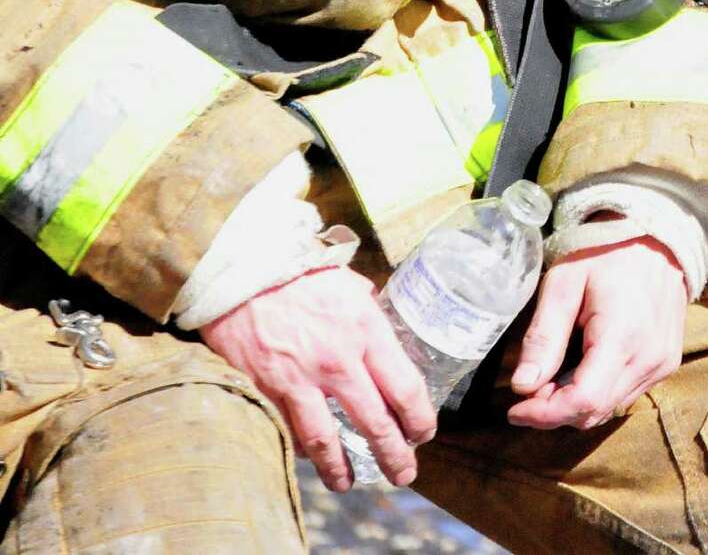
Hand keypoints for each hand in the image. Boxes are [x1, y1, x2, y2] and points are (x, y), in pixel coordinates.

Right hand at [200, 265, 435, 491]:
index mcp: (365, 327)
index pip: (405, 387)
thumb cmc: (295, 269)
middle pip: (376, 423)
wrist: (239, 270)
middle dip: (395, 455)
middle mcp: (338, 359)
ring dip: (342, 470)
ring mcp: (300, 380)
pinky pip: (289, 432)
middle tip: (404, 474)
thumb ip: (365, 309)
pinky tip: (308, 457)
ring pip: (328, 442)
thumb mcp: (344, 280)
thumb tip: (379, 326)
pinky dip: (300, 450)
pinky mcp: (267, 391)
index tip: (422, 432)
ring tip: (348, 483)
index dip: (419, 418)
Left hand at [507, 236, 686, 430]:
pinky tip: (580, 368)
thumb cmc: (606, 252)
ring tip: (552, 376)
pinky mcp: (666, 364)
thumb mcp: (564, 282)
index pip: (583, 401)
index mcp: (622, 336)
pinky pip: (626, 394)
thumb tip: (522, 385)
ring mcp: (662, 364)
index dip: (545, 414)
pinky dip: (598, 392)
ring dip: (575, 404)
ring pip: (610, 408)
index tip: (514, 410)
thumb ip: (544, 335)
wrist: (657, 235)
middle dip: (554, 411)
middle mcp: (649, 359)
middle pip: (595, 412)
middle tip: (528, 390)